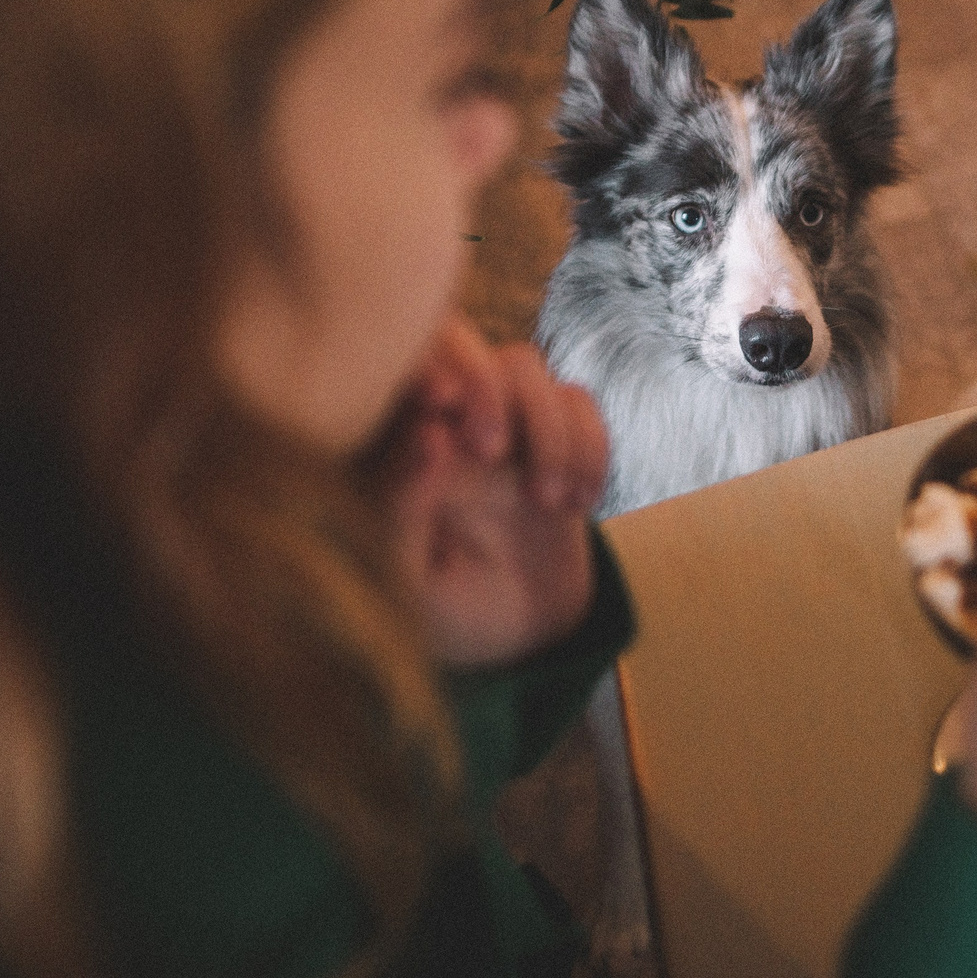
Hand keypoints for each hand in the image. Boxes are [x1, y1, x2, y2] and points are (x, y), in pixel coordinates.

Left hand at [380, 317, 606, 667]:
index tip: (442, 403)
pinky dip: (588, 448)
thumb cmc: (444, 609)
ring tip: (548, 503)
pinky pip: (579, 403)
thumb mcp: (409, 584)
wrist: (512, 633)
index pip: (396, 365)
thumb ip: (403, 513)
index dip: (423, 364)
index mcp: (388, 443)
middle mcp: (441, 417)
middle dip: (488, 389)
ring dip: (546, 430)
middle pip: (466, 343)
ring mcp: (499, 420)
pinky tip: (578, 504)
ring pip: (524, 367)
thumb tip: (429, 436)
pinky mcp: (552, 433)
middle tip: (494, 453)